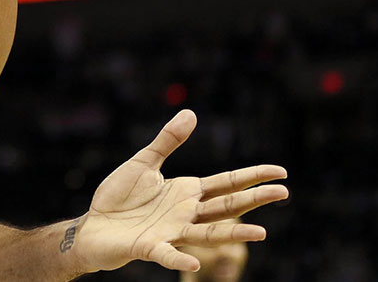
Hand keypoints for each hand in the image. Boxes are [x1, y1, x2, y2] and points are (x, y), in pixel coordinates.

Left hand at [72, 110, 287, 272]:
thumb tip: (191, 113)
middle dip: (255, 199)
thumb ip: (167, 141)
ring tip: (261, 233)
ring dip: (234, 234)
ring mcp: (170, 232)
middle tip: (285, 192)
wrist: (93, 226)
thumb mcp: (144, 163)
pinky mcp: (148, 247)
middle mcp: (185, 214)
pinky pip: (166, 254)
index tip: (280, 172)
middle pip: (227, 206)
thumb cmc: (119, 197)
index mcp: (187, 192)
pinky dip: (179, 259)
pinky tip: (194, 264)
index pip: (227, 183)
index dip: (253, 176)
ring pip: (208, 233)